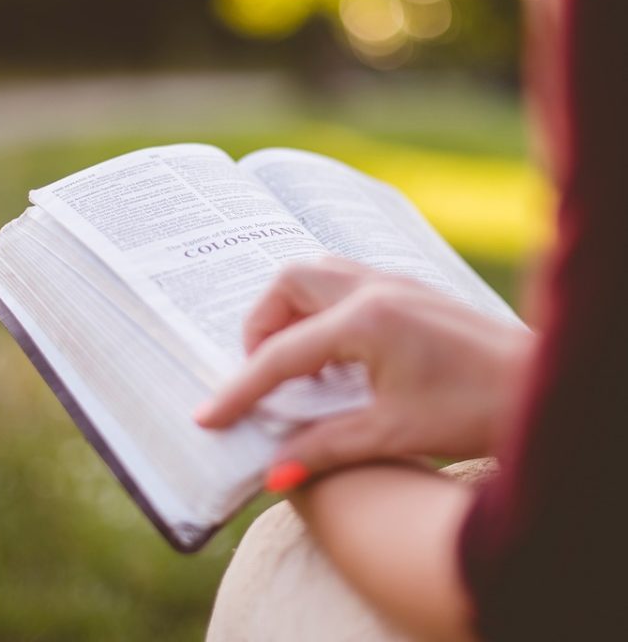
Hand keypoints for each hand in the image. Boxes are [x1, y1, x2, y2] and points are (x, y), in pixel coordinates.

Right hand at [196, 257, 531, 481]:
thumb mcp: (392, 433)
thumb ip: (325, 448)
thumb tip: (274, 473)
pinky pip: (344, 282)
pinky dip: (322, 309)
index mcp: (366, 320)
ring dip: (292, 310)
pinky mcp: (408, 289)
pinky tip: (336, 353)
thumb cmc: (475, 408)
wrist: (538, 385)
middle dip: (262, 324)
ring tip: (295, 361)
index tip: (208, 415)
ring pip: (317, 273)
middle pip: (289, 282)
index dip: (240, 388)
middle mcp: (374, 288)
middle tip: (262, 373)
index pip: (281, 353)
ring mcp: (393, 282)